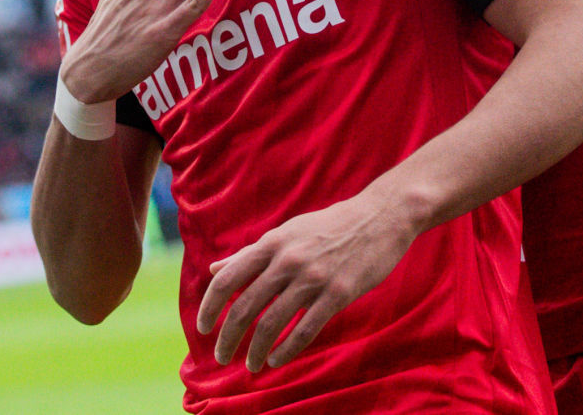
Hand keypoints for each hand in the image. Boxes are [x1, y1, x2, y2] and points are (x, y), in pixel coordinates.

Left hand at [195, 192, 416, 372]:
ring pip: (272, 324)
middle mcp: (287, 260)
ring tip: (251, 365)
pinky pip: (305, 330)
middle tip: (221, 356)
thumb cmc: (329, 226)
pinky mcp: (338, 294)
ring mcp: (313, 278)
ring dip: (256, 350)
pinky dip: (286, 350)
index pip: (228, 279)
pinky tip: (276, 360)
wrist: (379, 218)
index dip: (210, 307)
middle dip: (228, 337)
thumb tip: (215, 269)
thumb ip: (250, 253)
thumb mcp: (286, 233)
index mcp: (271, 243)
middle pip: (245, 307)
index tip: (203, 328)